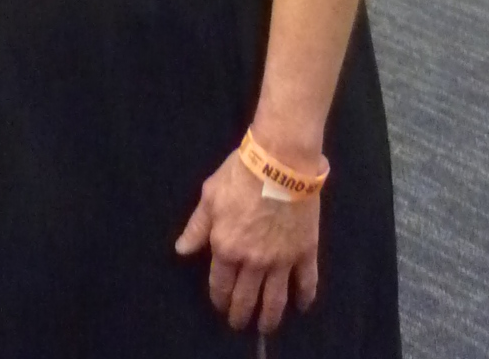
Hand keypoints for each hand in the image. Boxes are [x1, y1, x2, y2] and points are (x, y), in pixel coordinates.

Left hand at [175, 149, 319, 334]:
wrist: (279, 162)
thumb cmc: (239, 175)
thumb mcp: (210, 196)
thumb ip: (197, 227)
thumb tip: (182, 250)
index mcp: (226, 248)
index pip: (220, 284)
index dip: (219, 299)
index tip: (220, 307)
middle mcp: (253, 262)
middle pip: (246, 298)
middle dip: (240, 314)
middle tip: (239, 323)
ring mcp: (281, 260)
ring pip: (275, 300)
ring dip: (269, 318)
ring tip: (265, 327)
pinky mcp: (304, 252)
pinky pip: (306, 282)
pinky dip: (305, 297)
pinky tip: (302, 306)